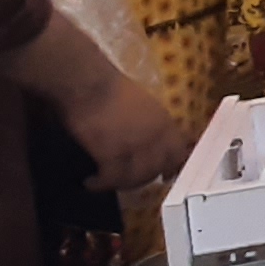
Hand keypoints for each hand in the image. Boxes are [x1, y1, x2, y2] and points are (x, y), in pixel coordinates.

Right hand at [61, 68, 181, 193]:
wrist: (87, 81)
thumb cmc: (108, 87)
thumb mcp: (143, 103)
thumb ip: (151, 122)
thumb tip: (148, 140)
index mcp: (164, 122)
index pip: (178, 153)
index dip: (172, 167)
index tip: (165, 177)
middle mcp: (155, 136)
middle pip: (156, 169)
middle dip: (142, 178)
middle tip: (126, 181)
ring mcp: (135, 146)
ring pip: (136, 178)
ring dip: (121, 184)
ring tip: (106, 181)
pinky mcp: (112, 153)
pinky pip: (112, 178)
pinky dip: (101, 184)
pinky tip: (91, 183)